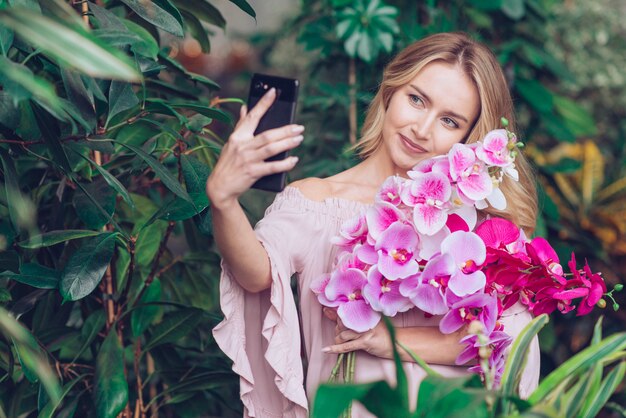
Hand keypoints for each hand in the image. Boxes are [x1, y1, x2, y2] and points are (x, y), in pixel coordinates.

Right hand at [206, 87, 304, 208]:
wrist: (220, 187)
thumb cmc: (228, 163)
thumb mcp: (231, 143)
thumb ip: (240, 125)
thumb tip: (245, 107)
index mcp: (238, 136)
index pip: (252, 116)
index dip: (263, 103)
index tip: (274, 92)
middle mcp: (242, 146)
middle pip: (267, 135)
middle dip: (285, 130)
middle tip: (299, 127)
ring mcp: (247, 160)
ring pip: (271, 148)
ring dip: (287, 143)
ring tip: (299, 139)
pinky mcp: (252, 173)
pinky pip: (272, 167)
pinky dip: (284, 163)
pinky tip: (293, 159)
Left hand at [321, 308, 392, 358]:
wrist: (398, 343)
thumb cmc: (383, 333)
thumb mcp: (369, 322)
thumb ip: (353, 317)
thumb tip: (331, 311)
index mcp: (365, 313)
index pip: (346, 311)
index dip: (334, 312)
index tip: (325, 309)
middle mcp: (364, 320)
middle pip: (341, 323)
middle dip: (338, 329)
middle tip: (342, 332)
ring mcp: (365, 331)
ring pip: (342, 334)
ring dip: (339, 340)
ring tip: (342, 342)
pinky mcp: (365, 342)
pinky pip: (347, 346)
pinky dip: (335, 349)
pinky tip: (326, 350)